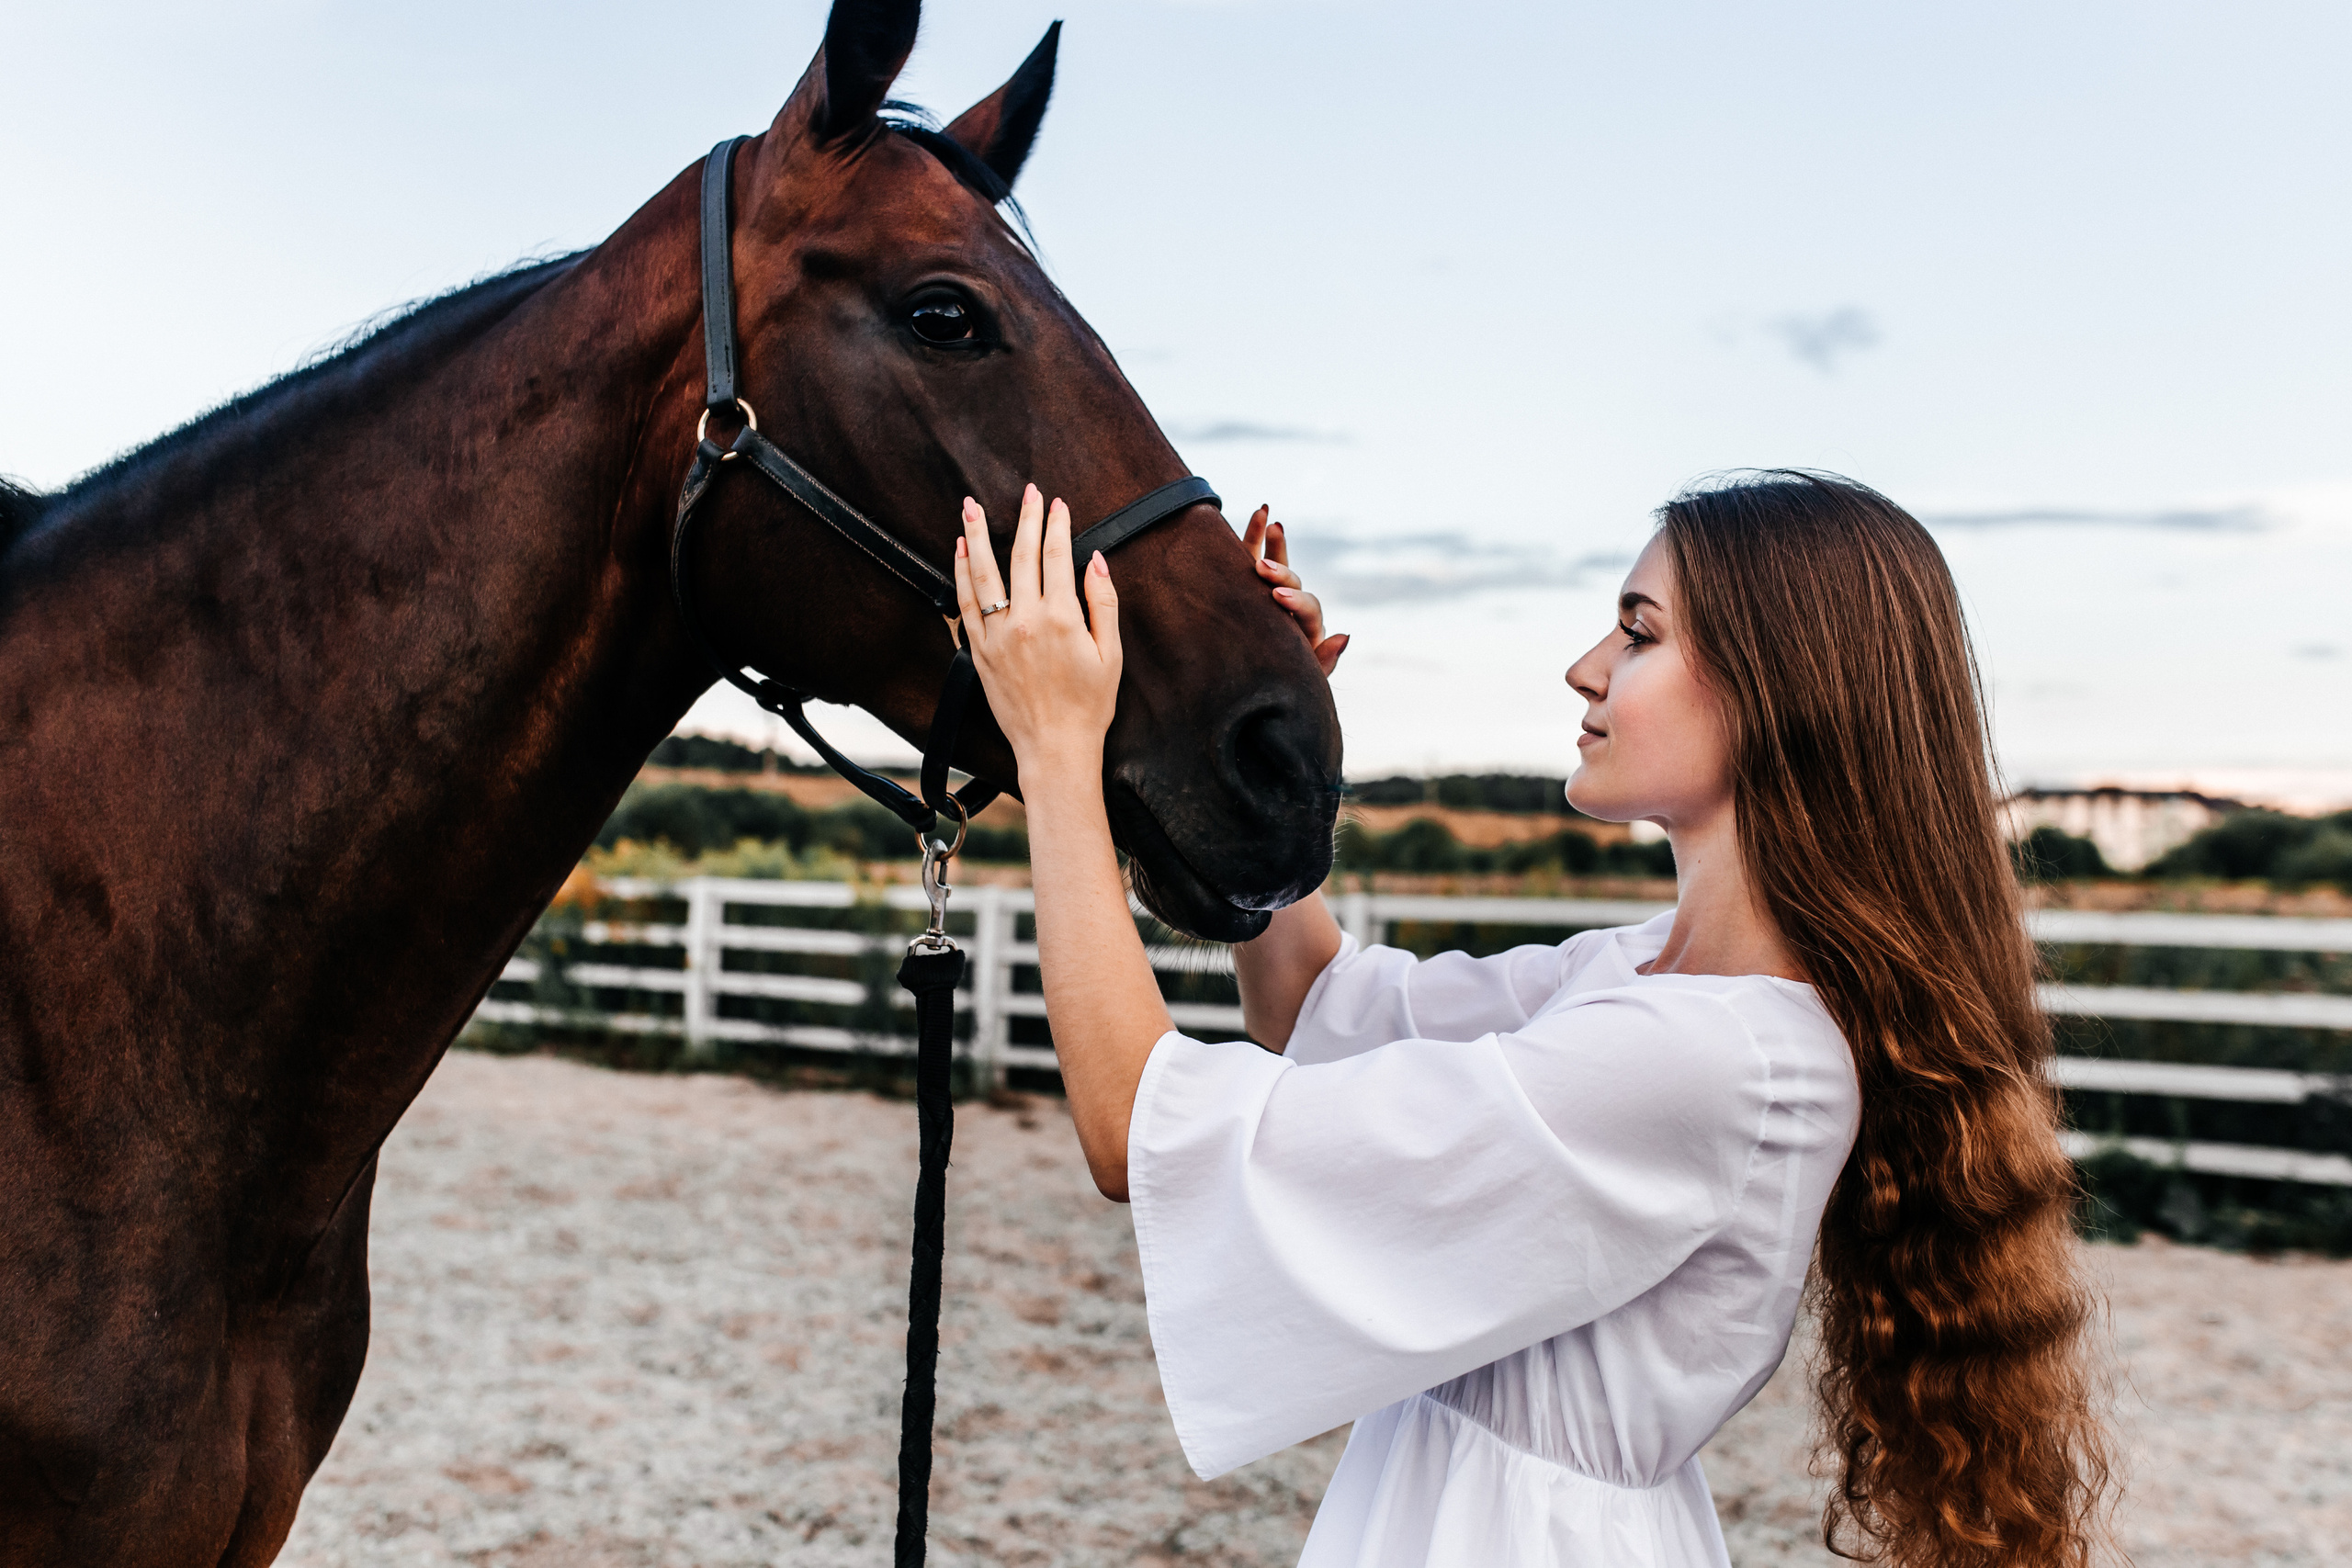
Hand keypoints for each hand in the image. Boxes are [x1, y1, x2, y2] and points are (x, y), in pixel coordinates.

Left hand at [954, 483, 1120, 779]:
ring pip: (983, 574)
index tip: (1056, 502)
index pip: (1057, 557)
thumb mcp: (1111, 654)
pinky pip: (964, 605)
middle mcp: (1026, 622)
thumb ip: (1104, 603)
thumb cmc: (1089, 706)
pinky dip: (960, 575)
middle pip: (1020, 556)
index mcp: (1062, 619)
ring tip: (970, 506)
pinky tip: (959, 552)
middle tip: (1026, 490)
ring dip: (976, 535)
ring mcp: (997, 637)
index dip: (1056, 525)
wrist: (1054, 748)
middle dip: (1024, 518)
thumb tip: (1095, 560)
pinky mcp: (979, 652)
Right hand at [1242, 505, 1347, 676]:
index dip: (1296, 601)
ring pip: (1277, 566)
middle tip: (1263, 567)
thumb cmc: (1286, 691)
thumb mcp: (1307, 682)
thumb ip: (1325, 661)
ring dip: (1271, 541)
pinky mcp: (1253, 594)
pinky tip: (1260, 513)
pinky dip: (1255, 539)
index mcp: (1308, 632)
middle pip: (1295, 583)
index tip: (1277, 597)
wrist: (1262, 700)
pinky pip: (1254, 563)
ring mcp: (1274, 600)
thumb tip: (1345, 635)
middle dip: (1280, 572)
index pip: (1309, 610)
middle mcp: (1294, 612)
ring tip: (1266, 515)